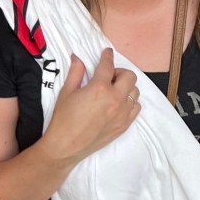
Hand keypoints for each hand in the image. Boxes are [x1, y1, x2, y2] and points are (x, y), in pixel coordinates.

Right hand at [40, 49, 139, 167]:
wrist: (66, 146)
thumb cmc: (63, 119)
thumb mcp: (66, 92)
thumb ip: (75, 73)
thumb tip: (78, 58)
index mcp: (99, 88)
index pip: (108, 65)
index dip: (107, 56)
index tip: (107, 52)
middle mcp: (115, 99)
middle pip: (129, 76)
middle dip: (119, 72)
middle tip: (108, 76)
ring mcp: (122, 113)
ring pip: (135, 92)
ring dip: (126, 87)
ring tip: (113, 91)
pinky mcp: (124, 125)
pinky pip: (136, 107)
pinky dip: (130, 102)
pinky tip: (117, 103)